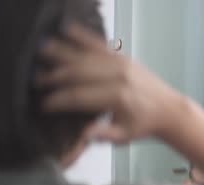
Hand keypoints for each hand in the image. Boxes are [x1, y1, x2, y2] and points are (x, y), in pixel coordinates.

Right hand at [36, 23, 180, 143]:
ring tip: (40, 50)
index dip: (58, 100)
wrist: (168, 109)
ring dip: (61, 53)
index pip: (78, 97)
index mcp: (117, 97)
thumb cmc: (145, 124)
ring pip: (85, 55)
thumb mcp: (124, 136)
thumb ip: (103, 134)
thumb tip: (82, 133)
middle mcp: (118, 76)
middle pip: (78, 72)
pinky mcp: (123, 57)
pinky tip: (67, 29)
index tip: (43, 104)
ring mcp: (121, 63)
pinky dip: (82, 36)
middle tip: (35, 79)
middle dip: (54, 76)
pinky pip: (99, 44)